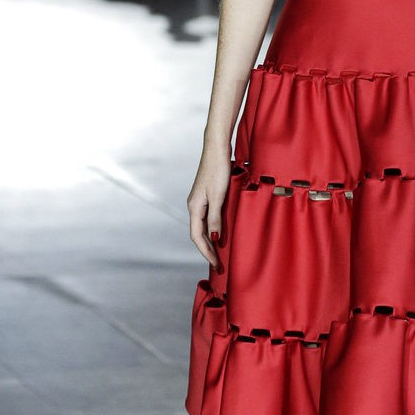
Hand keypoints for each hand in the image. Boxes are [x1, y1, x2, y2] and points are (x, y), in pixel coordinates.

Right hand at [188, 152, 232, 267]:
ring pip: (202, 227)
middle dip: (208, 250)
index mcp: (194, 207)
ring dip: (210, 241)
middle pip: (198, 234)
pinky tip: (220, 234)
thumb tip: (215, 238)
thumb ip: (216, 218)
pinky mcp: (206, 196)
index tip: (216, 264)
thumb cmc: (218, 170)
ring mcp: (200, 201)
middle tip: (219, 265)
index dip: (206, 252)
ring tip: (219, 254)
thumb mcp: (219, 196)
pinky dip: (213, 230)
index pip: (197, 236)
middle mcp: (194, 205)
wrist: (217, 149)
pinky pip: (207, 219)